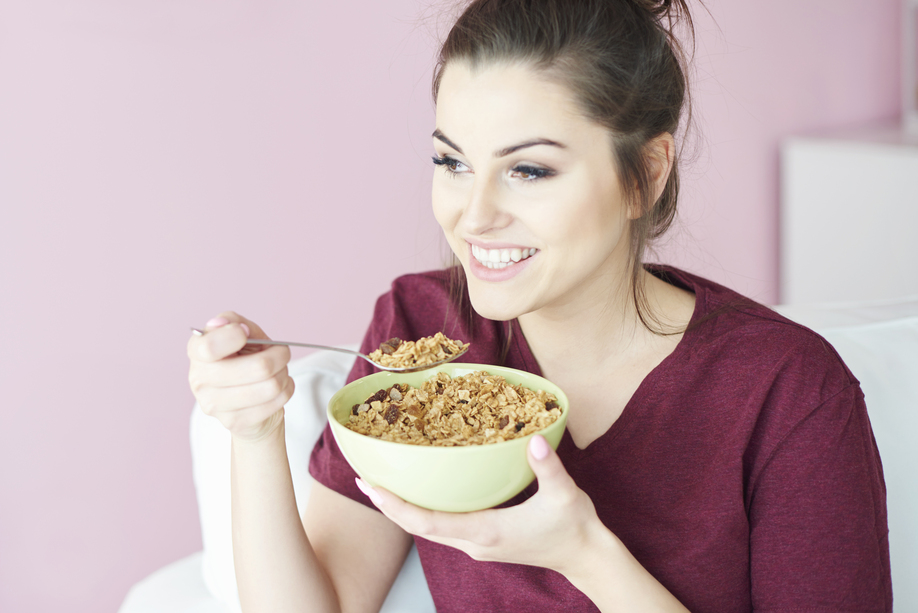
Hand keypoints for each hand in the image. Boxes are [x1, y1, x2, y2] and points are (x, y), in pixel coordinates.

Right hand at [187, 312, 293, 441]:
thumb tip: (232, 326)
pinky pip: (276, 402)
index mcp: (196, 351)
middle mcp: (198, 379)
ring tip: (279, 371)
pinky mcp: (233, 422)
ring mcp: (213, 404)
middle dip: (279, 356)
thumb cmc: (244, 357)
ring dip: (284, 374)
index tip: (245, 333)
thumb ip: (235, 322)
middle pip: (259, 368)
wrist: (247, 397)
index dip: (233, 337)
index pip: (210, 347)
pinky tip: (278, 387)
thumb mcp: (242, 332)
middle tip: (281, 353)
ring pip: (271, 386)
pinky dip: (286, 390)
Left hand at [355, 435, 602, 574]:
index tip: (371, 487)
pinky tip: (420, 493)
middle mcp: (474, 542)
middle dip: (389, 505)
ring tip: (383, 485)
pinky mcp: (483, 541)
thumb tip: (533, 438)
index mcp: (486, 531)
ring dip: (403, 509)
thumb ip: (547, 466)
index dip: (396, 506)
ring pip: (428, 529)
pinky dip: (423, 512)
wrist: (586, 556)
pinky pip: (442, 527)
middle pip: (419, 527)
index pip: (428, 522)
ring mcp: (477, 544)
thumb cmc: (574, 526)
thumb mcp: (564, 493)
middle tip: (364, 480)